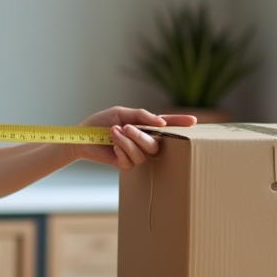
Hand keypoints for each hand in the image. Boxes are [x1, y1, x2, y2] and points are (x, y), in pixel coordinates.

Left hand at [70, 106, 195, 171]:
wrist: (82, 136)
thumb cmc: (101, 123)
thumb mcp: (121, 113)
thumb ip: (142, 115)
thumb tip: (162, 122)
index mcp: (145, 126)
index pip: (166, 125)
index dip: (179, 122)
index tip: (193, 121)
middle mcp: (143, 142)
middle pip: (155, 143)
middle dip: (141, 135)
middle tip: (126, 127)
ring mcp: (135, 154)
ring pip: (143, 153)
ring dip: (127, 142)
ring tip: (113, 132)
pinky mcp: (124, 164)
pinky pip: (130, 162)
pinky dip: (121, 151)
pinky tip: (112, 146)